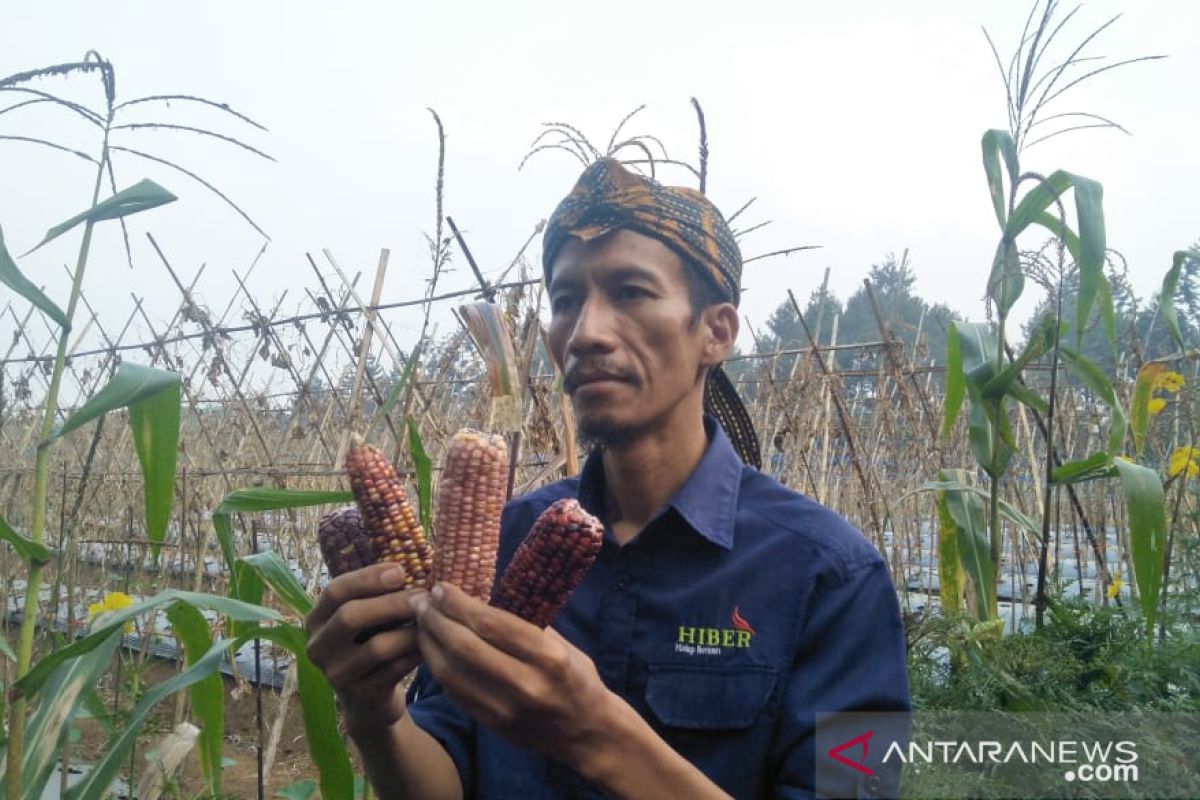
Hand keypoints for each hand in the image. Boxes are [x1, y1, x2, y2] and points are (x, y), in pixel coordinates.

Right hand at [305, 563, 424, 730]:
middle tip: (423, 595)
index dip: (368, 578)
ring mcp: (336, 674)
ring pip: (376, 647)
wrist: (369, 698)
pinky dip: (414, 655)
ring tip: (431, 621)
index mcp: (317, 618)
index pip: (335, 591)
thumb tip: (415, 561)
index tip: (401, 570)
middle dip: (391, 603)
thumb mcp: (367, 617)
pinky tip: (429, 646)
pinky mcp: (359, 695)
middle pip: (350, 616)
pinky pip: (393, 671)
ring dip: (409, 631)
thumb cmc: (371, 642)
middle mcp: (318, 646)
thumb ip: (378, 593)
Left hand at [412, 582, 615, 769]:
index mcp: (548, 656)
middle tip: (422, 601)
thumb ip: (522, 623)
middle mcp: (525, 684)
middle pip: (464, 647)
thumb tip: (478, 597)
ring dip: (429, 643)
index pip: (491, 623)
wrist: (587, 732)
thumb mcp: (560, 642)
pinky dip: (438, 666)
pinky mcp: (492, 724)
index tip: (441, 587)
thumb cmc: (576, 677)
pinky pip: (454, 692)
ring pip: (451, 672)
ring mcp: (505, 709)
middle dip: (436, 620)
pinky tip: (433, 649)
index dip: (458, 603)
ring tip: (421, 622)